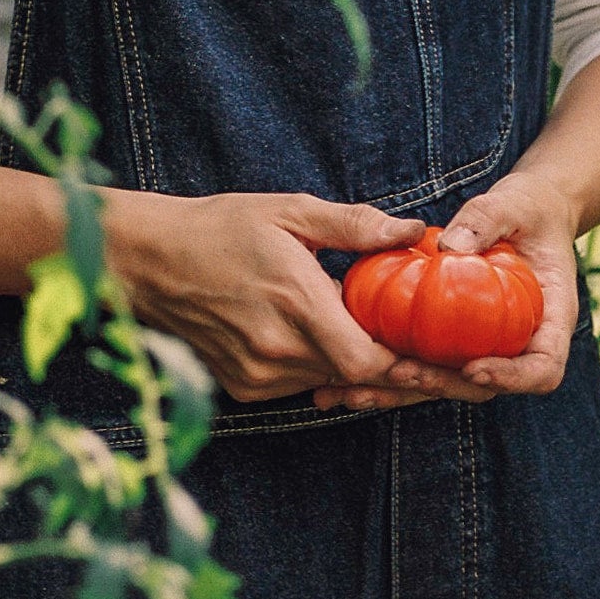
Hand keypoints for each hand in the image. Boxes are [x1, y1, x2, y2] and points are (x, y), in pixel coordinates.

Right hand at [106, 189, 424, 407]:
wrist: (150, 261)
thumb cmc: (221, 227)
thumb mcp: (290, 212)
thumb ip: (356, 226)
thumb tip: (415, 232)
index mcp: (295, 302)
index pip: (367, 360)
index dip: (412, 368)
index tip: (450, 367)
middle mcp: (277, 349)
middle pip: (358, 377)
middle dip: (403, 371)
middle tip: (448, 367)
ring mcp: (258, 374)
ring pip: (332, 382)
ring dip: (363, 365)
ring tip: (397, 344)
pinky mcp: (245, 386)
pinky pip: (303, 383)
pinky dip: (326, 367)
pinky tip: (337, 341)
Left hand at [319, 168, 579, 410]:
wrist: (527, 213)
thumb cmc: (529, 207)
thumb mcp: (512, 204)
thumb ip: (486, 220)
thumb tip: (449, 247)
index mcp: (550, 319)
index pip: (542, 368)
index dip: (510, 377)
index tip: (472, 367)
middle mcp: (519, 343)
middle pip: (486, 385)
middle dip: (443, 386)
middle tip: (400, 374)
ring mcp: (486, 347)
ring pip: (448, 383)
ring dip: (403, 391)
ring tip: (354, 389)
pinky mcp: (454, 341)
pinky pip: (426, 362)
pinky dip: (389, 371)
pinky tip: (344, 372)